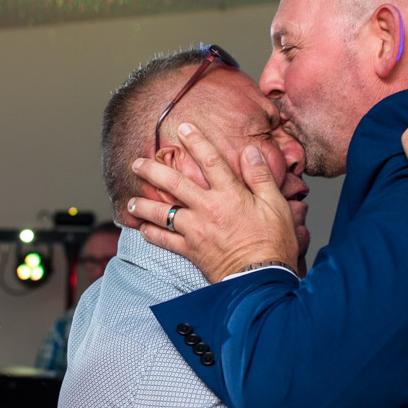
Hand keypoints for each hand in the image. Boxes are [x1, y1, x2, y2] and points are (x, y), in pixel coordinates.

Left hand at [127, 123, 301, 281]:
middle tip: (137, 164)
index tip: (183, 128)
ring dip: (145, 206)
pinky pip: (166, 241)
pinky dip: (152, 235)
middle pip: (175, 184)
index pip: (211, 161)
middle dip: (153, 171)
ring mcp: (196, 231)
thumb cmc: (273, 243)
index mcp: (231, 195)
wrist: (262, 278)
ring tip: (131, 202)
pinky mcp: (191, 251)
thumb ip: (261, 176)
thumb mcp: (276, 205)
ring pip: (163, 214)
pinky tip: (143, 230)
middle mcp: (208, 209)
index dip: (196, 141)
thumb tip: (250, 151)